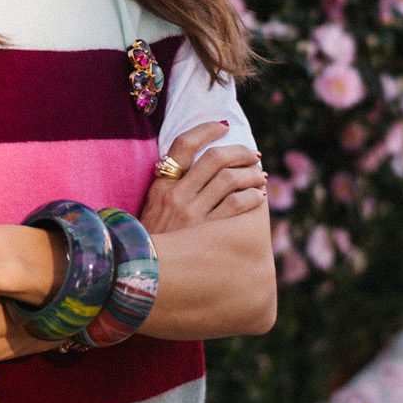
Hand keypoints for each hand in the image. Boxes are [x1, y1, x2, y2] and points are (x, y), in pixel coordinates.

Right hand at [141, 122, 266, 235]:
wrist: (142, 275)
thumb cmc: (152, 242)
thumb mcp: (151, 210)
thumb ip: (170, 187)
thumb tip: (200, 167)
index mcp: (161, 185)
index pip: (184, 144)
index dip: (206, 130)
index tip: (223, 127)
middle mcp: (176, 195)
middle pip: (215, 158)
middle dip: (240, 152)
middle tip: (253, 155)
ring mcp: (192, 214)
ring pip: (230, 179)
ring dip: (252, 174)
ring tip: (260, 177)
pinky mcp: (207, 233)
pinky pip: (237, 205)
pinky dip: (252, 196)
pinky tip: (258, 197)